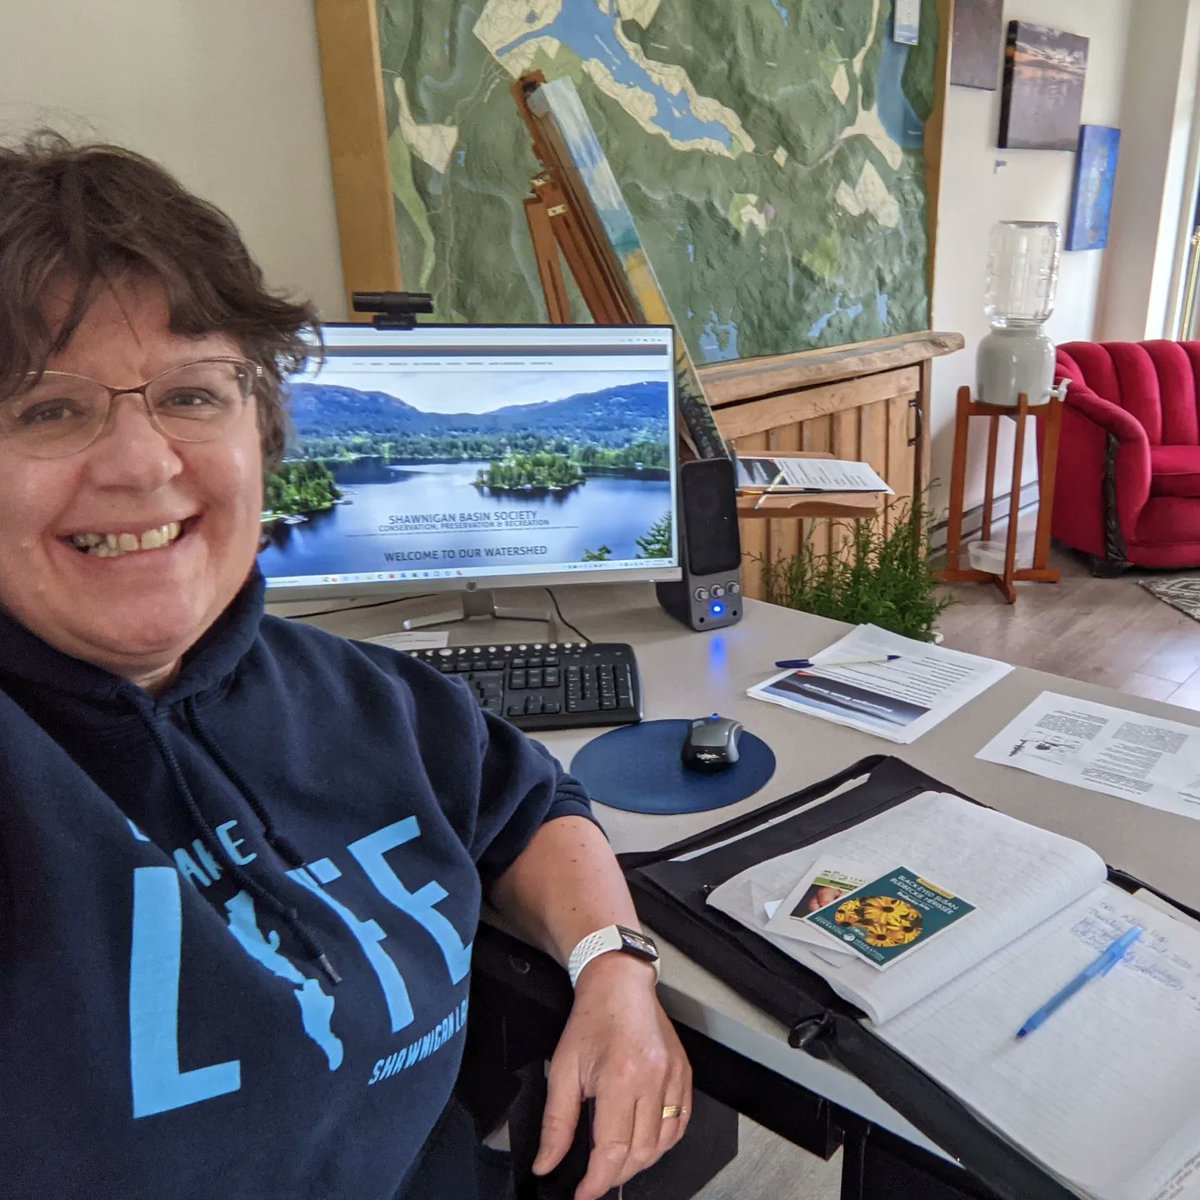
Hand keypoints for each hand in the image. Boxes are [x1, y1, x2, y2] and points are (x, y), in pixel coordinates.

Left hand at [532, 955, 691, 1199]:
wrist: (620, 984)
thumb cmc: (591, 1020)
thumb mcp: (562, 1069)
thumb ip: (556, 1122)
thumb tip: (547, 1163)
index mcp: (621, 1077)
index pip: (613, 1150)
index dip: (597, 1181)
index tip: (582, 1193)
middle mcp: (653, 1079)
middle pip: (641, 1153)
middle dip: (615, 1174)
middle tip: (595, 1176)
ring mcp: (674, 1077)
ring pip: (664, 1144)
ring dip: (639, 1162)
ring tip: (616, 1159)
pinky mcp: (685, 1074)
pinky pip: (680, 1124)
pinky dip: (662, 1142)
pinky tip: (644, 1140)